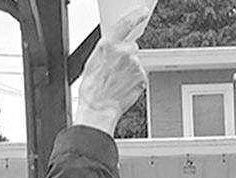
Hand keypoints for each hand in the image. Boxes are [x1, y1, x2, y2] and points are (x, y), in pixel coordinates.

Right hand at [73, 12, 149, 135]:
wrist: (99, 108)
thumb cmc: (93, 89)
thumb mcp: (93, 62)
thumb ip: (107, 50)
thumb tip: (113, 47)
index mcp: (108, 46)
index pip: (125, 24)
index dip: (136, 16)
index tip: (143, 12)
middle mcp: (124, 53)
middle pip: (132, 47)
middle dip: (126, 55)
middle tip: (115, 69)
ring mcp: (135, 66)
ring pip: (136, 62)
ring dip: (130, 70)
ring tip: (118, 81)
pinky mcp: (142, 77)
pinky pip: (140, 75)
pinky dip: (134, 80)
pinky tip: (124, 86)